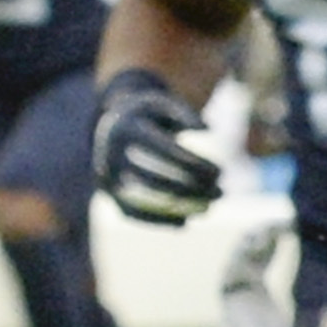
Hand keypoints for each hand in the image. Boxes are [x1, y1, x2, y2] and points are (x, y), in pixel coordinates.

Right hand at [93, 65, 225, 224]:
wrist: (111, 127)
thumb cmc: (147, 116)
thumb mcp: (162, 104)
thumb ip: (185, 113)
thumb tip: (207, 128)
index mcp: (126, 130)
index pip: (166, 151)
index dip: (196, 164)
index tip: (220, 172)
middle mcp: (111, 154)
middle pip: (156, 179)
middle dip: (192, 189)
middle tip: (220, 193)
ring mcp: (106, 175)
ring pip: (145, 199)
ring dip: (180, 207)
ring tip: (208, 208)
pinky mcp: (107, 193)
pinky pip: (131, 213)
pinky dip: (158, 220)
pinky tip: (184, 222)